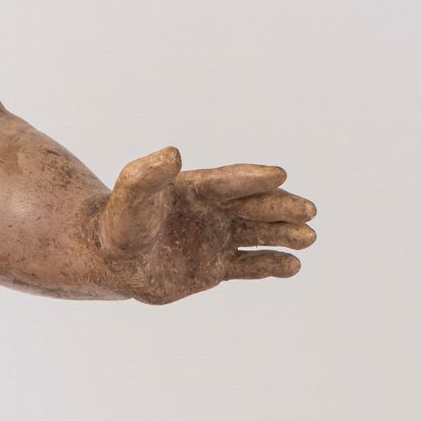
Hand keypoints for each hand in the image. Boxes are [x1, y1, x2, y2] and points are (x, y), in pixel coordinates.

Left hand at [96, 147, 315, 302]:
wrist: (112, 260)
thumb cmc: (119, 221)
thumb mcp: (131, 194)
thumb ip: (148, 174)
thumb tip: (172, 153)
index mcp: (197, 187)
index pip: (230, 181)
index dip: (253, 178)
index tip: (279, 175)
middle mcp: (213, 210)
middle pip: (253, 206)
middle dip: (281, 207)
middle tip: (309, 210)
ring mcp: (216, 238)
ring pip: (258, 235)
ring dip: (285, 235)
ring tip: (309, 238)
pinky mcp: (215, 267)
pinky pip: (249, 266)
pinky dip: (271, 266)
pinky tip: (293, 266)